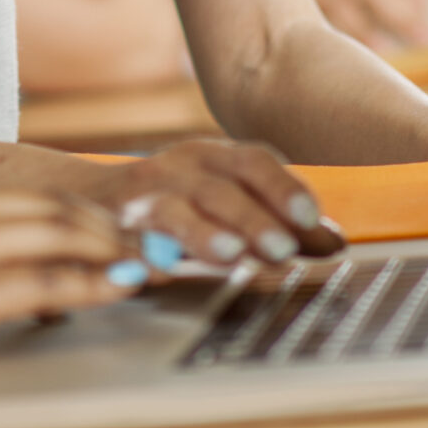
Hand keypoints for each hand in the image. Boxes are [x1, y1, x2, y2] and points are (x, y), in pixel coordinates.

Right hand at [0, 184, 144, 379]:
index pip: (26, 194)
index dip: (79, 209)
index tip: (116, 223)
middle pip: (56, 207)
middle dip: (114, 225)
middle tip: (157, 238)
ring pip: (61, 235)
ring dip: (118, 248)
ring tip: (157, 260)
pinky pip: (45, 281)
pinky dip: (95, 281)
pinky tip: (124, 286)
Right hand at [70, 140, 341, 268]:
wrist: (92, 196)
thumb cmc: (177, 202)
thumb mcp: (229, 204)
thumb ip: (278, 221)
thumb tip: (334, 242)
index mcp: (214, 156)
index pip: (254, 161)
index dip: (282, 187)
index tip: (310, 217)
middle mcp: (180, 167)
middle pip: (221, 186)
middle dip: (252, 217)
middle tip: (281, 248)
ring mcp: (145, 194)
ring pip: (176, 208)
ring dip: (204, 231)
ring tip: (231, 254)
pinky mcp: (115, 223)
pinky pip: (132, 236)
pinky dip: (150, 252)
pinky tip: (165, 270)